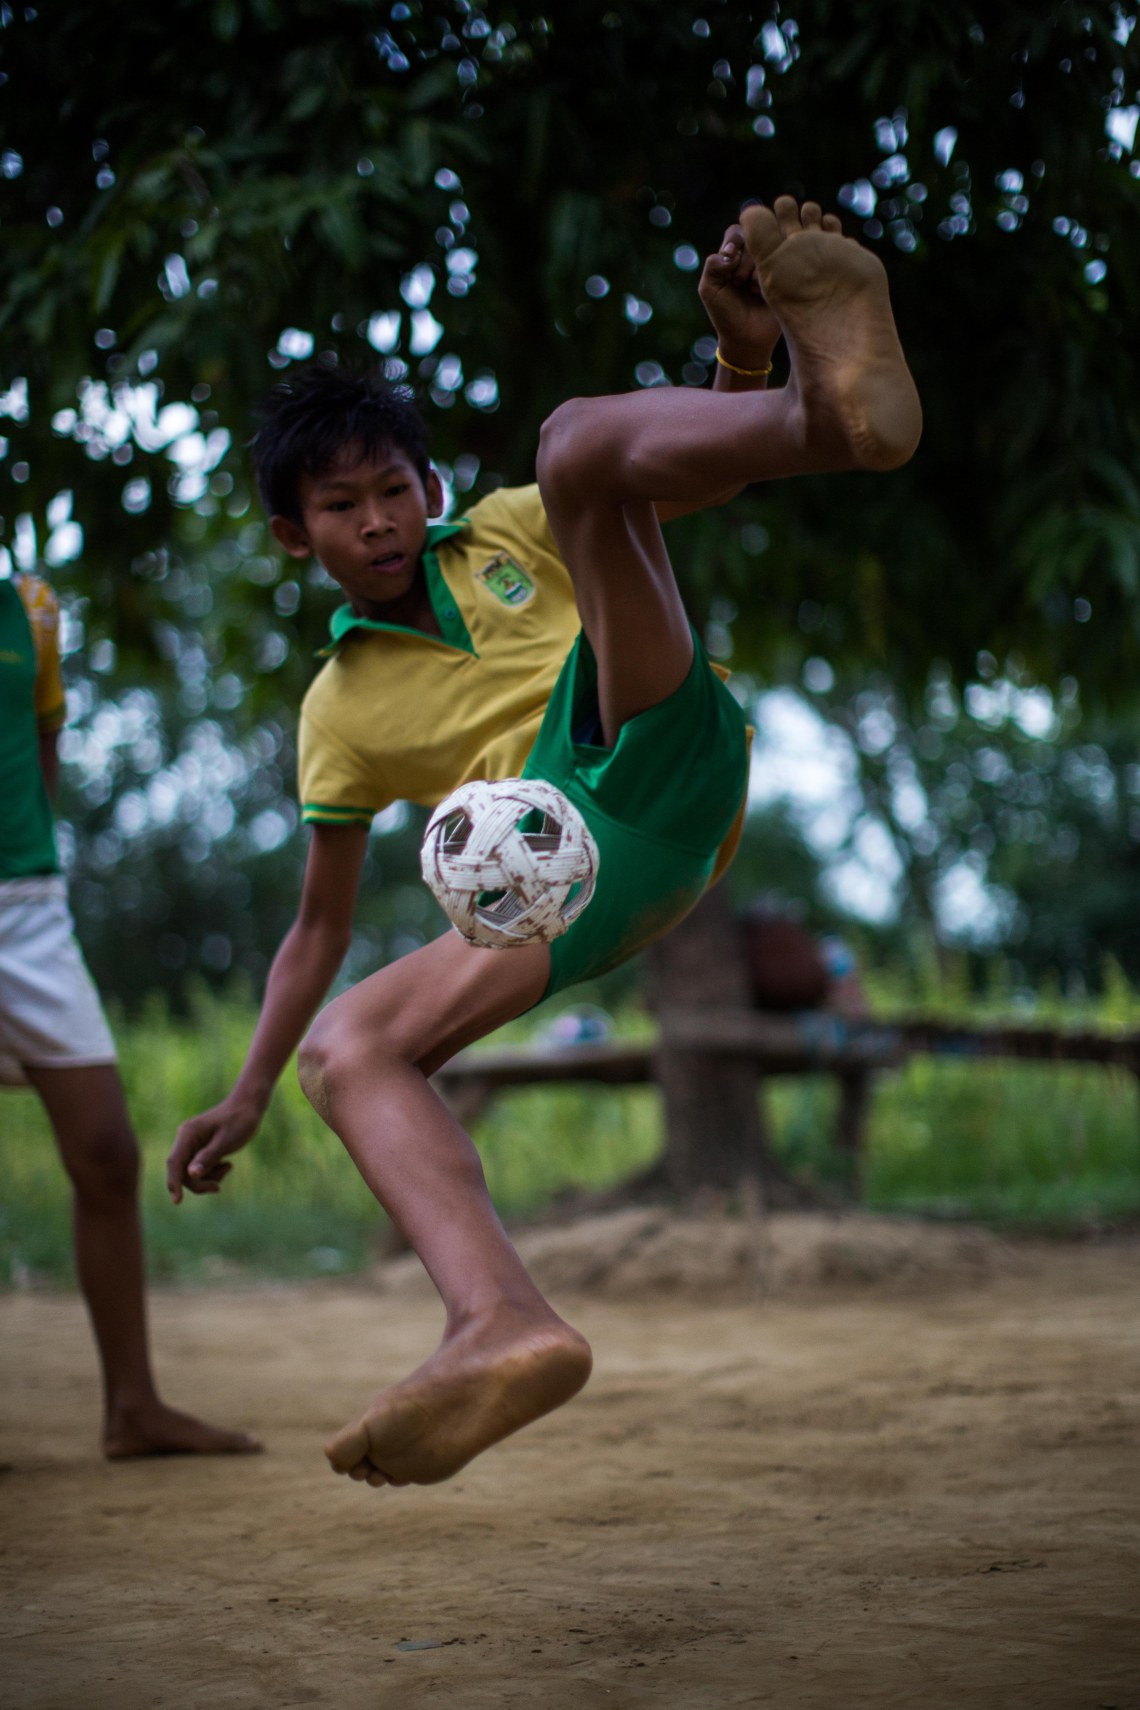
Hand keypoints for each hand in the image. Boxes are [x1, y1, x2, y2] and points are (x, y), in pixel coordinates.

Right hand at [166, 1092, 265, 1203]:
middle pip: (182, 1172)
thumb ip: (208, 1158)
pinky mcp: (199, 1150)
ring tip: (228, 1167)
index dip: (174, 1183)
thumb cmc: (239, 1121)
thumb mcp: (226, 1141)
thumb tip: (191, 1174)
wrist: (249, 1107)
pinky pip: (200, 1170)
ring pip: (191, 1174)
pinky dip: (212, 1172)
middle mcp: (185, 1140)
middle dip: (199, 1183)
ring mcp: (192, 1146)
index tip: (177, 1201)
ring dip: (209, 1177)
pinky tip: (227, 1164)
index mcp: (187, 1134)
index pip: (174, 1163)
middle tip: (218, 1187)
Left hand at [697, 220, 780, 371]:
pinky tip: (764, 293)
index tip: (729, 265)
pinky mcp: (787, 275)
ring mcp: (773, 264)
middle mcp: (755, 255)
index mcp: (734, 254)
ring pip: (769, 250)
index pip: (737, 231)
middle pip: (754, 238)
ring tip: (752, 291)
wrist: (747, 339)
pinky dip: (771, 276)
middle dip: (744, 261)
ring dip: (757, 271)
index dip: (734, 244)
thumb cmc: (726, 314)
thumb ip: (712, 266)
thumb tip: (731, 252)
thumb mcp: (709, 290)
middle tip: (739, 284)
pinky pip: (783, 263)